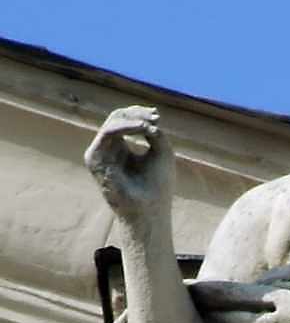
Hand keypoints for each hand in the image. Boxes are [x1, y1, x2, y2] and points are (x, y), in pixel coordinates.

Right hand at [84, 106, 174, 223]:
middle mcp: (108, 149)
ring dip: (133, 119)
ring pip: (111, 123)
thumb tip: (144, 118)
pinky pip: (107, 133)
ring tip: (150, 124)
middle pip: (116, 117)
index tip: (157, 116)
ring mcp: (100, 154)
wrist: (150, 209)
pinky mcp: (94, 159)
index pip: (125, 120)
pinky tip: (142, 128)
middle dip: (137, 113)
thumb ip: (152, 130)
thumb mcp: (161, 151)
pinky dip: (126, 127)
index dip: (140, 113)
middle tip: (155, 117)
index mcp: (122, 148)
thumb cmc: (158, 184)